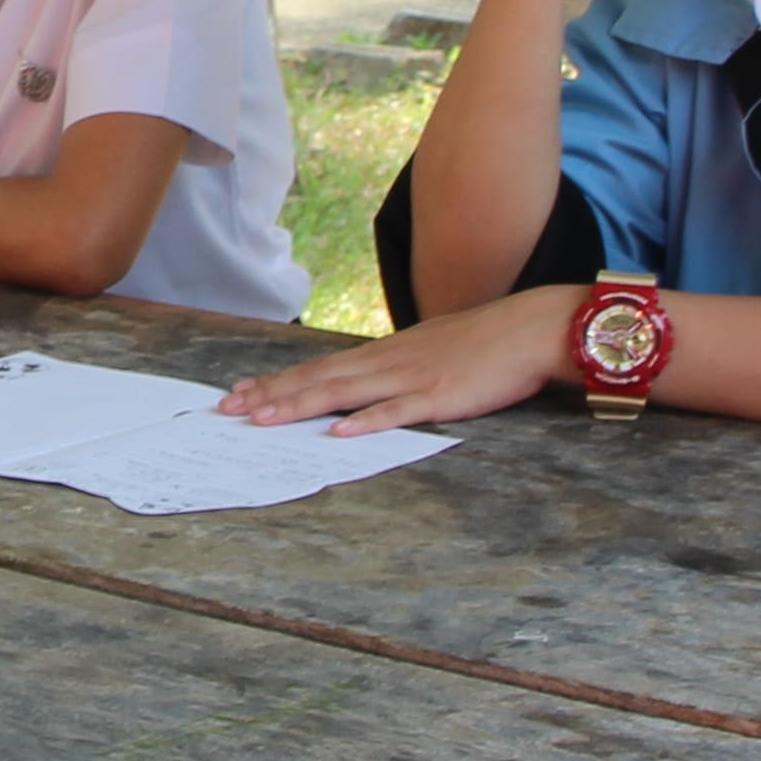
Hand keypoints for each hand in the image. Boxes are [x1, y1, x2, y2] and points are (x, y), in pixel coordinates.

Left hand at [215, 289, 574, 433]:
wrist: (532, 328)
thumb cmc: (486, 343)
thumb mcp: (433, 350)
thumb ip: (400, 368)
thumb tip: (370, 385)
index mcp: (387, 353)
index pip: (321, 367)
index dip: (280, 381)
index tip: (243, 393)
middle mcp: (390, 362)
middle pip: (320, 379)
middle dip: (272, 395)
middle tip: (229, 409)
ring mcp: (412, 378)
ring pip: (345, 393)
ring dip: (301, 406)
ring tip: (262, 418)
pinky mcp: (440, 397)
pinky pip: (397, 412)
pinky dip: (366, 422)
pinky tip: (339, 433)